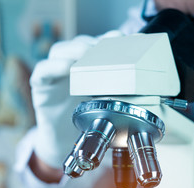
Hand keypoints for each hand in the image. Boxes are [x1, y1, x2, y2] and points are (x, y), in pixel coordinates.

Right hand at [30, 31, 122, 171]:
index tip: (125, 39)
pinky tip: (65, 68)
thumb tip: (153, 86)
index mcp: (89, 68)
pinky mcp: (41, 87)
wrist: (65, 142)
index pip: (97, 45)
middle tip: (104, 46)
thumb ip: (122, 92)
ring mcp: (55, 75)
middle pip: (79, 44)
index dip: (109, 39)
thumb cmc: (88, 121)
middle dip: (93, 42)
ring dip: (73, 49)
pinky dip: (52, 67)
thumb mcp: (108, 105)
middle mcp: (72, 67)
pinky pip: (41, 72)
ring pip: (59, 51)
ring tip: (86, 53)